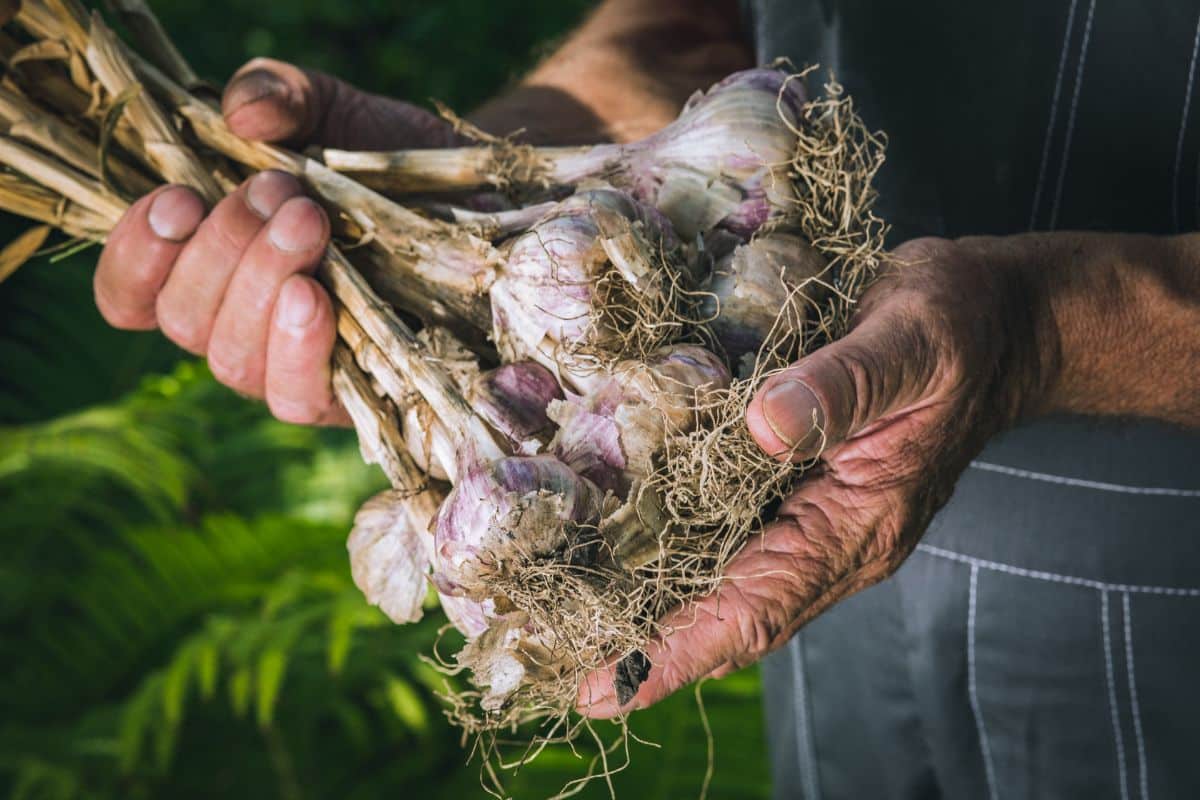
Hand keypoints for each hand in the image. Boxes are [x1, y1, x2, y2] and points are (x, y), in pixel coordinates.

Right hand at [94, 59, 454, 422]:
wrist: (479, 202)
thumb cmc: (387, 163)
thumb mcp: (333, 109)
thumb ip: (281, 94)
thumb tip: (244, 111)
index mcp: (211, 269)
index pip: (134, 294)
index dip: (135, 258)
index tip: (177, 200)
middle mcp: (240, 327)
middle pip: (186, 321)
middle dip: (224, 249)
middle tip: (280, 192)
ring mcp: (292, 368)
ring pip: (233, 361)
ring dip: (259, 286)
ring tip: (307, 223)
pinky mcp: (348, 398)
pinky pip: (296, 396)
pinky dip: (296, 347)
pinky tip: (313, 296)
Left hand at [579, 236, 1058, 715]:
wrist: (997, 320)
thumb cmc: (961, 329)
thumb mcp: (910, 344)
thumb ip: (842, 386)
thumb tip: (761, 426)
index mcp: (858, 526)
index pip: (756, 611)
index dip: (676, 654)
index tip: (600, 688)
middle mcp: (827, 537)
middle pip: (720, 611)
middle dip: (637, 641)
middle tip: (540, 653)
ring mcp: (810, 513)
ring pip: (714, 574)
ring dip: (641, 595)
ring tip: (550, 608)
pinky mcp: (795, 480)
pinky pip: (721, 525)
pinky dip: (663, 537)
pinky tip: (606, 527)